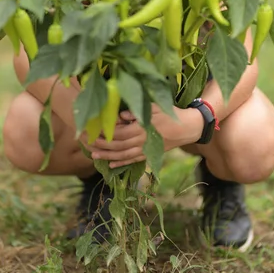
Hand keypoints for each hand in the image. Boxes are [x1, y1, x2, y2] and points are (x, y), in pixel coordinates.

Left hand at [82, 105, 203, 167]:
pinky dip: (120, 163)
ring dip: (107, 155)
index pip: (119, 133)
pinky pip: (132, 161)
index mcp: (142, 129)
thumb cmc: (170, 114)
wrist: (187, 128)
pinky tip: (110, 164)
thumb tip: (121, 115)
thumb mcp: (155, 108)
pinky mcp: (148, 154)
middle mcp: (141, 141)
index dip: (105, 133)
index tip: (92, 130)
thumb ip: (137, 111)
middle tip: (86, 142)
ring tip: (93, 154)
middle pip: (117, 145)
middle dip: (101, 144)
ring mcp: (145, 149)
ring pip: (122, 155)